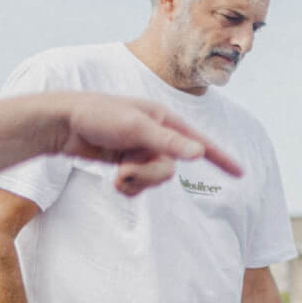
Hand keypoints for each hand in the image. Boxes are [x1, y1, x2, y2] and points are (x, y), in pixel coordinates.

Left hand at [53, 93, 243, 195]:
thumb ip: (169, 142)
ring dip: (137, 182)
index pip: (200, 143)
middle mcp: (157, 136)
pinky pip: (140, 185)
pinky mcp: (127, 163)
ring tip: (117, 175)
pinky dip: (129, 187)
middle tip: (125, 171)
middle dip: (149, 175)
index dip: (221, 159)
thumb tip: (199, 153)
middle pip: (172, 169)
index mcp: (165, 121)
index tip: (240, 174)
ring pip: (156, 179)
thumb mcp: (135, 127)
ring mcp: (142, 151)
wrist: (61, 123)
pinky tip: (114, 180)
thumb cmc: (97, 115)